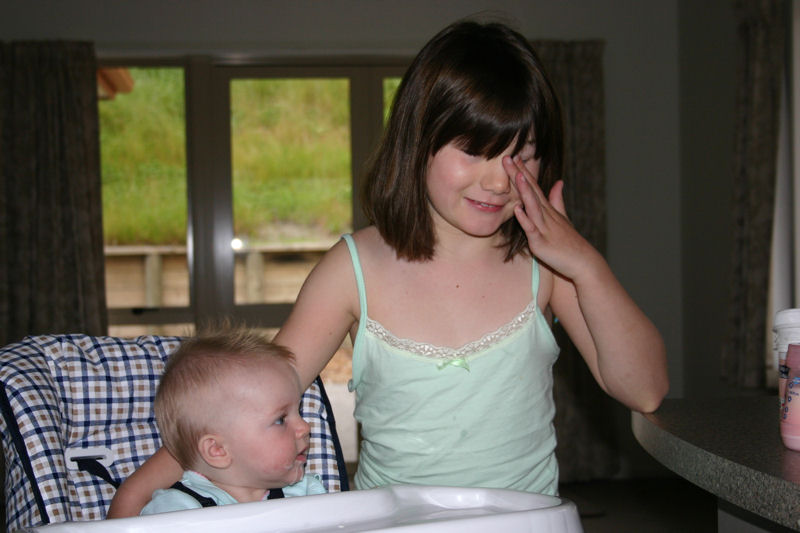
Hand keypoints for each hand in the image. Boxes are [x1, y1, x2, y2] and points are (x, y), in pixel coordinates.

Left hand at [503, 155, 599, 280]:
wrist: (582, 262)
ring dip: (525, 191)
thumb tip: (558, 182)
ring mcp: (544, 228)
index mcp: (547, 210)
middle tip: (508, 157)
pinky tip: (518, 209)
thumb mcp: (563, 218)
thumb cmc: (569, 242)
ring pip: (533, 206)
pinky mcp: (541, 243)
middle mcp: (546, 215)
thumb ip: (557, 200)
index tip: (514, 157)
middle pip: (531, 191)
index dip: (523, 172)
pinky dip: (525, 219)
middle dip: (519, 174)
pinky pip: (532, 229)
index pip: (533, 187)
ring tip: (517, 175)